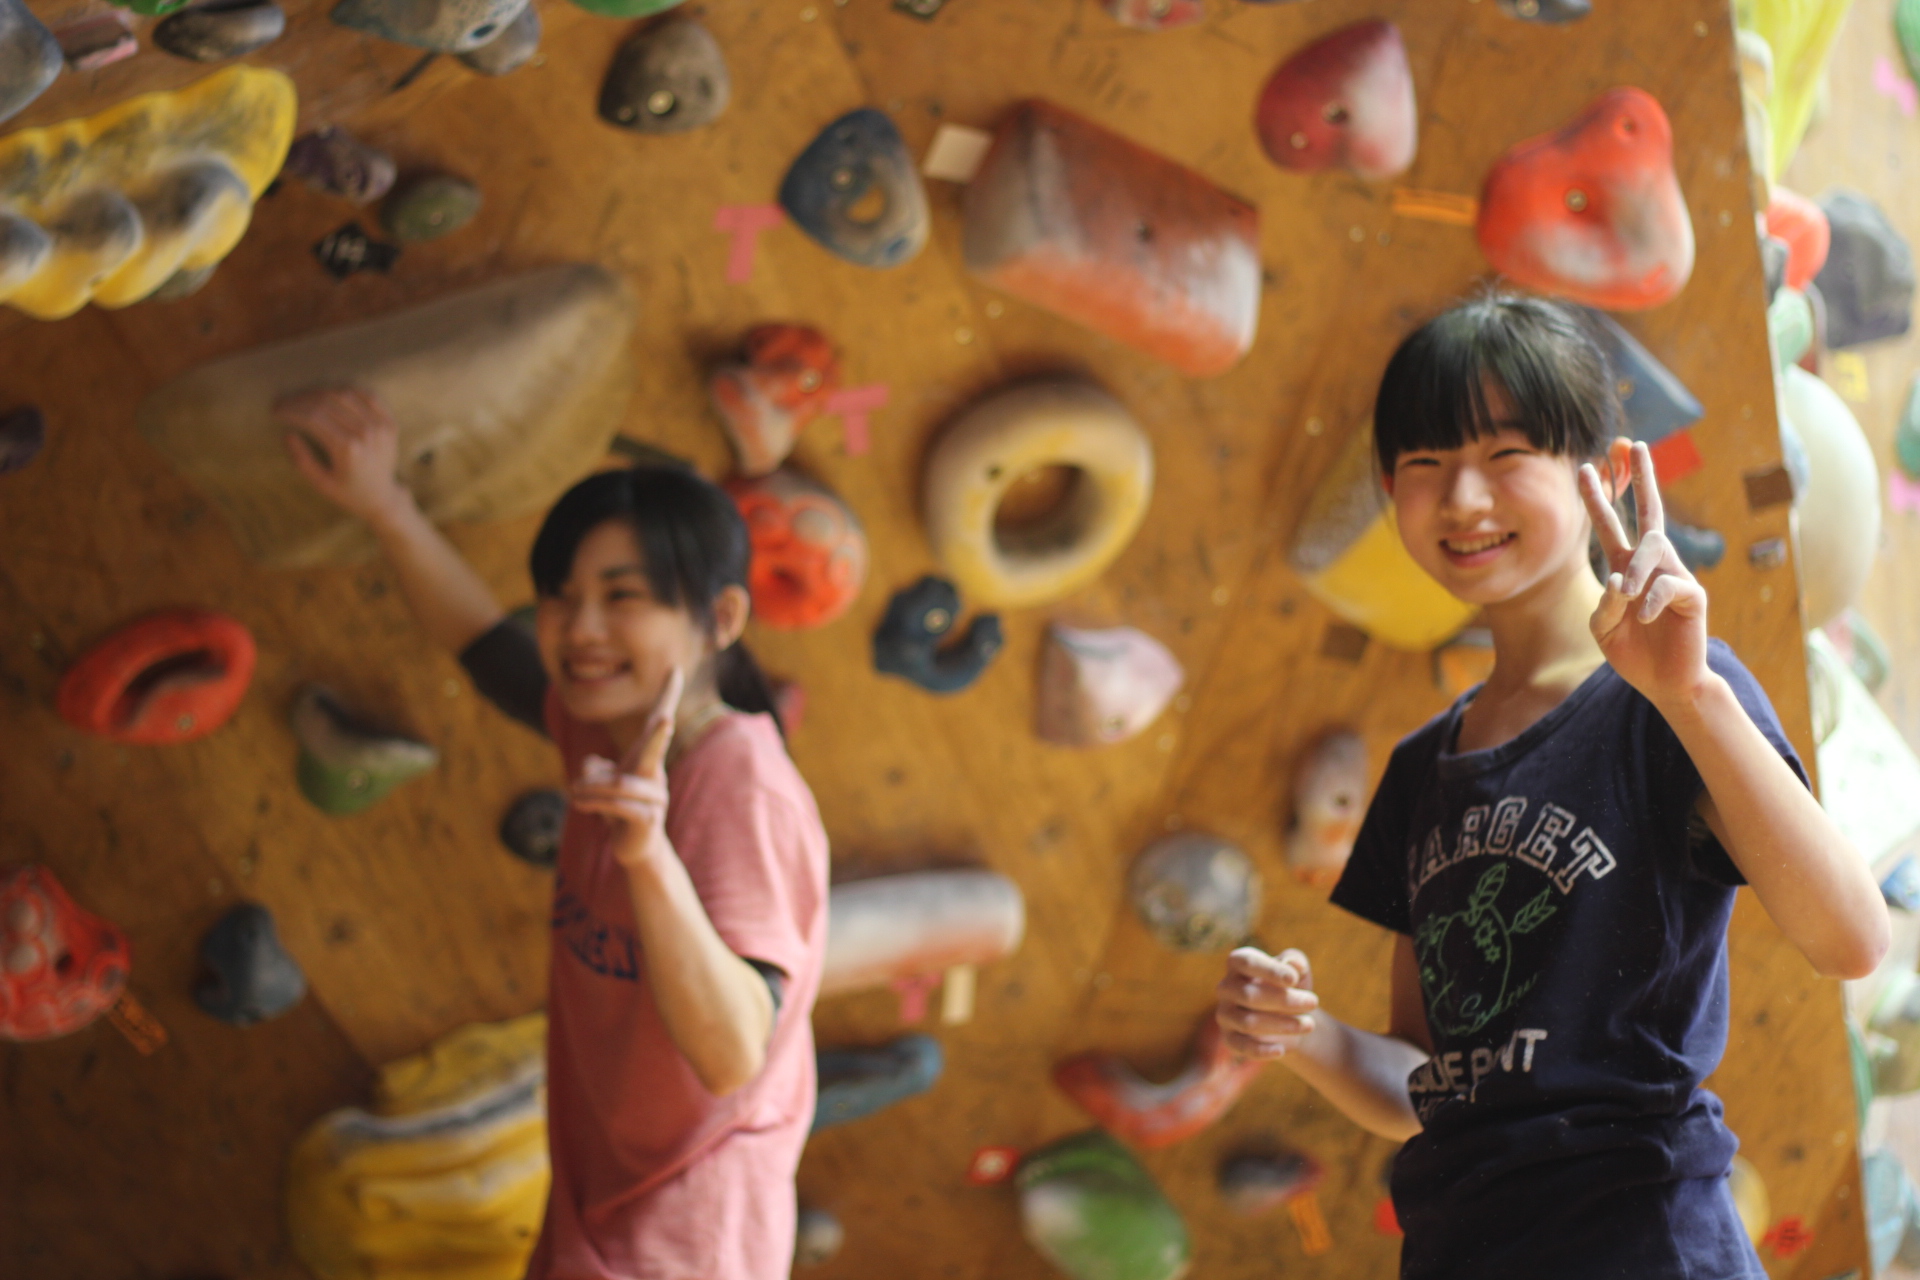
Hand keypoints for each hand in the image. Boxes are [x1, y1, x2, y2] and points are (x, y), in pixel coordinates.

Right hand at [277, 386, 410, 524]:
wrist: (383, 497)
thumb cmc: (348, 493)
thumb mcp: (321, 483)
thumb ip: (303, 460)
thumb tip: (287, 434)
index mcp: (348, 449)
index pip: (313, 417)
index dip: (291, 410)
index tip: (275, 410)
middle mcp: (366, 434)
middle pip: (327, 402)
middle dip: (300, 399)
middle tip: (283, 401)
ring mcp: (381, 426)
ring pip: (345, 394)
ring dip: (320, 391)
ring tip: (303, 397)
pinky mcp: (390, 422)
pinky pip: (369, 396)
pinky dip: (348, 390)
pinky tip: (330, 392)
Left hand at [569, 669, 684, 870]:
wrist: (636, 846)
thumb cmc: (619, 809)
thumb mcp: (601, 784)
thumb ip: (594, 770)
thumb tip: (589, 768)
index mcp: (646, 759)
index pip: (658, 722)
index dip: (667, 696)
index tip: (676, 669)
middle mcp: (655, 774)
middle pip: (654, 749)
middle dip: (657, 734)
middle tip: (665, 719)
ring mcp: (655, 798)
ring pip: (618, 784)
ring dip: (590, 788)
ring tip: (573, 793)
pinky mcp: (648, 820)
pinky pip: (619, 806)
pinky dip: (595, 803)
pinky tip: (579, 804)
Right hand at [1216, 946, 1317, 1059]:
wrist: (1289, 1018)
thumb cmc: (1290, 987)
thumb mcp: (1297, 971)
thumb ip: (1295, 961)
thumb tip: (1292, 964)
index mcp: (1237, 963)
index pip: (1247, 963)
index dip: (1269, 970)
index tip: (1294, 979)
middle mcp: (1226, 987)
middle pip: (1248, 995)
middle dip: (1284, 1000)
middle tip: (1314, 1002)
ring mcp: (1225, 1014)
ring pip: (1248, 1022)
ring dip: (1282, 1024)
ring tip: (1309, 1024)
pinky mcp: (1229, 1038)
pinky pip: (1242, 1046)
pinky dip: (1262, 1050)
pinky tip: (1281, 1050)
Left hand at [1579, 440, 1709, 709]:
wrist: (1665, 683)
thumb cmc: (1633, 653)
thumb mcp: (1602, 629)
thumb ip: (1603, 604)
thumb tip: (1618, 579)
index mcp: (1625, 568)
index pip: (1610, 524)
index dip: (1598, 497)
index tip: (1584, 467)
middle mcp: (1651, 565)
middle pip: (1649, 512)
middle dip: (1642, 477)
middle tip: (1634, 444)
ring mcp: (1674, 576)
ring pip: (1652, 548)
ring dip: (1634, 569)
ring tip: (1625, 595)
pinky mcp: (1693, 595)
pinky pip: (1668, 585)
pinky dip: (1650, 601)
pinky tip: (1647, 617)